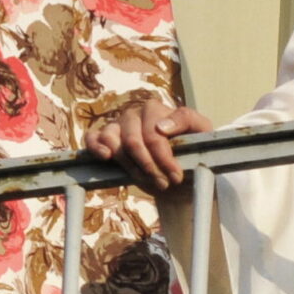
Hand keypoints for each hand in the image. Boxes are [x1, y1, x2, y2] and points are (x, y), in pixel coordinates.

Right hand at [84, 99, 213, 191]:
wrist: (176, 175)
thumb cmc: (190, 150)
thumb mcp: (201, 133)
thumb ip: (188, 120)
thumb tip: (160, 126)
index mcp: (157, 110)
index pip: (154, 132)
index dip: (164, 157)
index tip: (176, 176)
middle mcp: (135, 114)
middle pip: (134, 141)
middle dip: (149, 166)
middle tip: (164, 183)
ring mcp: (118, 125)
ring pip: (114, 141)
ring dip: (130, 166)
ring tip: (146, 180)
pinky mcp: (106, 139)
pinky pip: (93, 137)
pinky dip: (96, 146)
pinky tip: (106, 157)